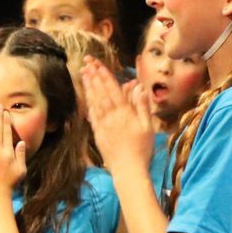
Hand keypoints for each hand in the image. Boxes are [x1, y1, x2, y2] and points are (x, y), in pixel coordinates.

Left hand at [79, 58, 154, 176]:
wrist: (128, 170)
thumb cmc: (142, 149)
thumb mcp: (147, 126)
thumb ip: (142, 106)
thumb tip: (139, 88)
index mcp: (124, 113)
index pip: (112, 89)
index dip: (104, 75)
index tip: (97, 64)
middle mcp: (111, 117)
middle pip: (101, 93)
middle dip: (94, 76)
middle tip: (87, 63)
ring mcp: (102, 126)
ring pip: (94, 102)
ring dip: (89, 87)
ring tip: (84, 74)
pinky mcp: (98, 134)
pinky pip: (92, 116)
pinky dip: (88, 104)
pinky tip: (86, 97)